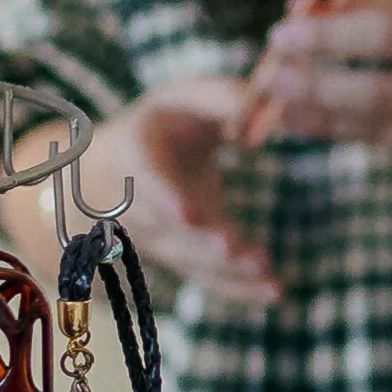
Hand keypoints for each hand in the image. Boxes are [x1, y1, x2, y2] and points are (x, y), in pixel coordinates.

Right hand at [112, 76, 275, 301]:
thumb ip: (222, 98)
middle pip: (169, 230)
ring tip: (268, 275)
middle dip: (201, 242)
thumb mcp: (184, 98)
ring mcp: (155, 239)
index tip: (188, 213)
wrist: (117, 171)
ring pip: (189, 260)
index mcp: (133, 155)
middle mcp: (136, 205)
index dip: (165, 197)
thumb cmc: (163, 124)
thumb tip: (266, 112)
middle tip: (233, 249)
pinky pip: (205, 278)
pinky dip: (238, 289)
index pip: (146, 180)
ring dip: (227, 271)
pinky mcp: (180, 258)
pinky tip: (274, 293)